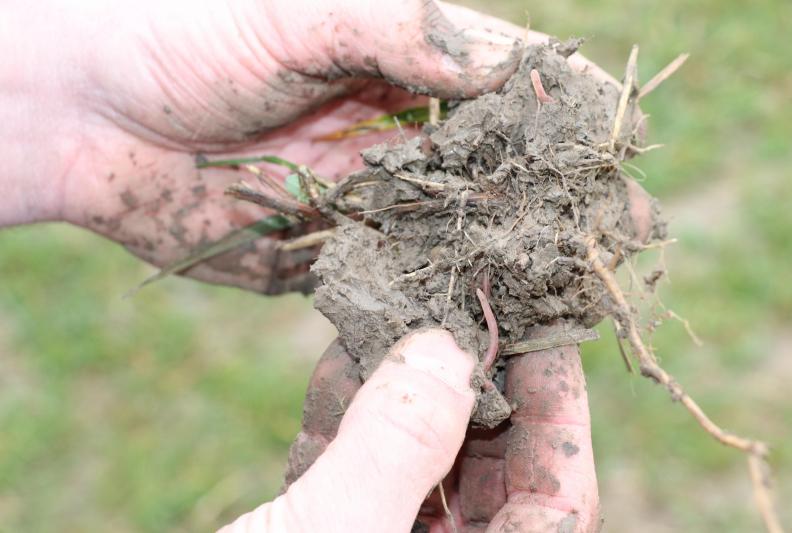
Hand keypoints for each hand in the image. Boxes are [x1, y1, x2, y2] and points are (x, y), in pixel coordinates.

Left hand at [2, 0, 611, 293]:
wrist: (92, 117)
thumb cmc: (184, 37)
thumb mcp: (303, 10)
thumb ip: (406, 33)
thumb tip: (510, 64)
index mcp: (396, 63)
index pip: (504, 84)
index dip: (563, 110)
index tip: (622, 136)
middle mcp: (393, 132)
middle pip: (497, 165)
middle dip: (560, 194)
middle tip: (629, 223)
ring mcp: (368, 198)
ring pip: (459, 229)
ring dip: (518, 252)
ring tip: (585, 277)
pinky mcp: (332, 253)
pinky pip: (400, 277)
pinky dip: (447, 293)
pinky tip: (499, 313)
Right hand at [223, 330, 598, 531]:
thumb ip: (396, 446)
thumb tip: (446, 347)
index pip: (559, 499)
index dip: (557, 409)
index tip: (544, 328)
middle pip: (490, 475)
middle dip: (472, 385)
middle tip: (462, 304)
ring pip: (421, 466)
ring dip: (405, 391)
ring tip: (396, 318)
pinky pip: (360, 475)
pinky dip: (351, 420)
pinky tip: (340, 364)